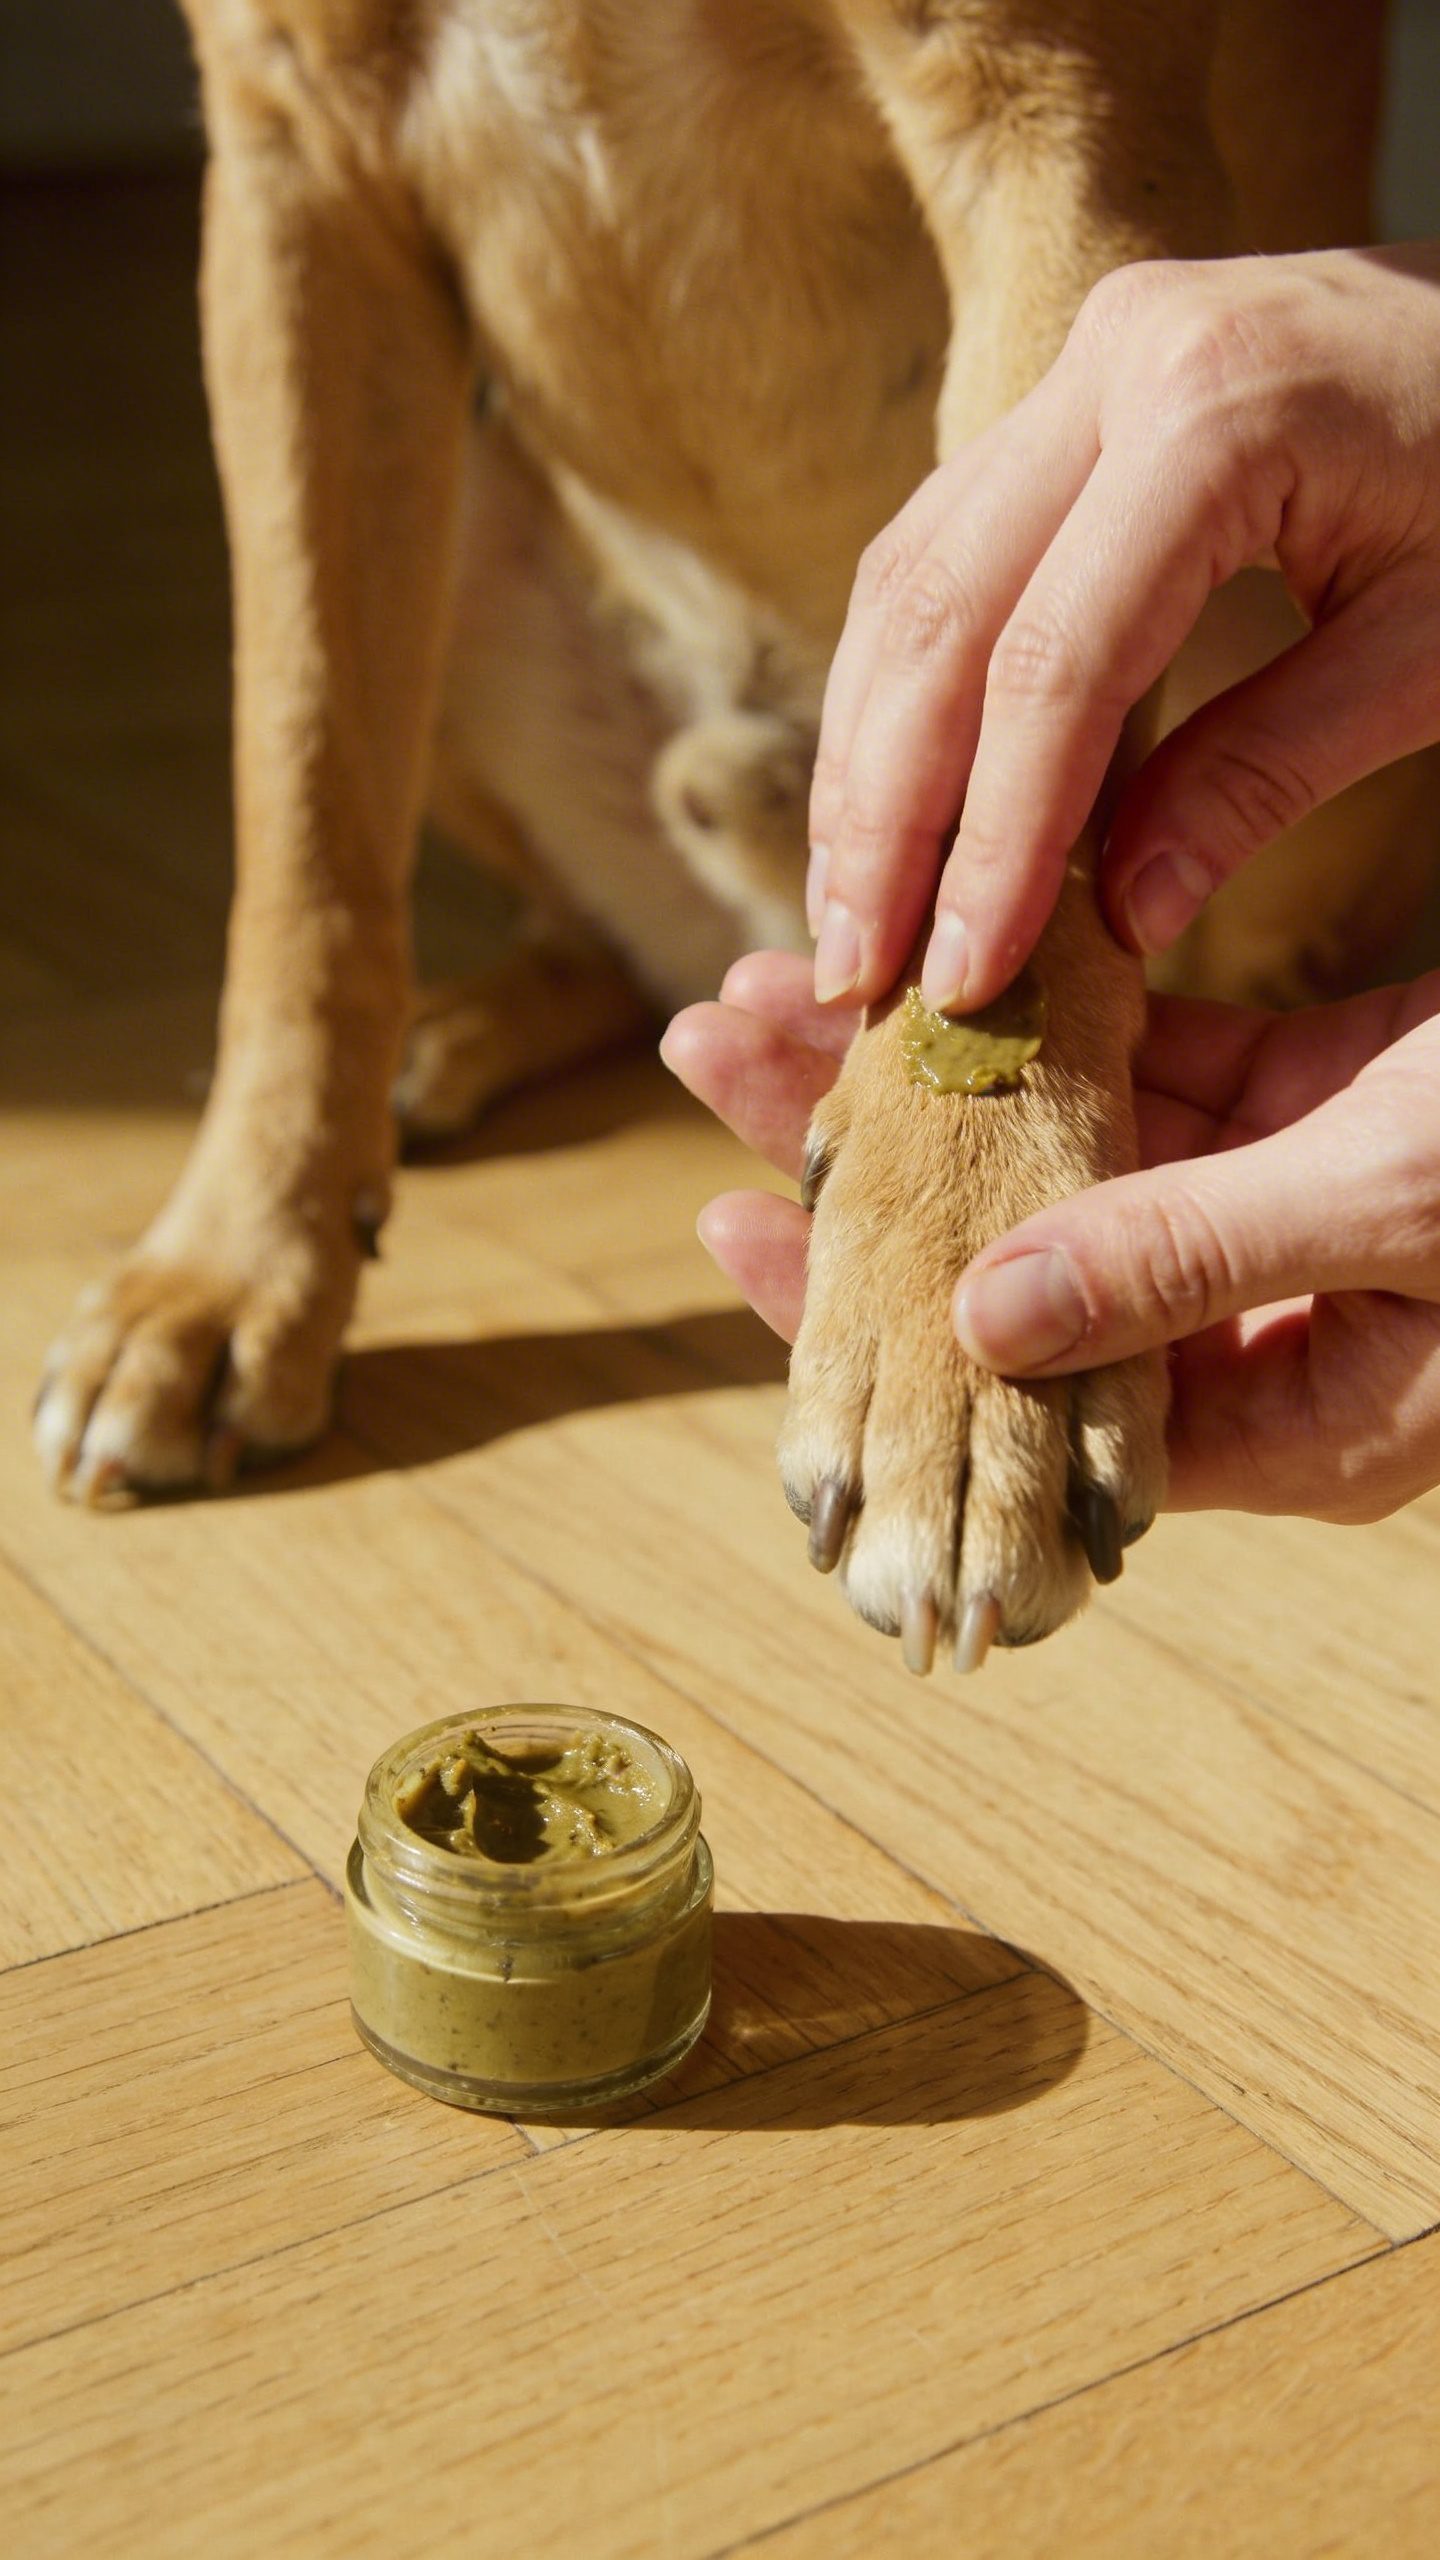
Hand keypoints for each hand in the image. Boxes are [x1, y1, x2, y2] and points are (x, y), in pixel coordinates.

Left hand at [661, 954, 1439, 1519]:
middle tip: (716, 1050)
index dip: (881, 1317)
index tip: (737, 1221)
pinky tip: (953, 942)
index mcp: (1292, 1418)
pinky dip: (1061, 1005)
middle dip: (865, 1159)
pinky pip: (1155, 1068)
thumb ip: (1195, 1258)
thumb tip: (977, 1321)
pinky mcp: (1317, 1110)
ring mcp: (1282, 1219)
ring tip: (786, 983)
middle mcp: (1264, 1333)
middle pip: (1011, 1261)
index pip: (1028, 1394)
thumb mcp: (1408, 1198)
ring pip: (1061, 1154)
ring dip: (936, 1067)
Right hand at [806, 245, 1439, 1012]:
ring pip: (910, 580)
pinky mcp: (1075, 395)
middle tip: (854, 970)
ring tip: (848, 909)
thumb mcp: (1434, 648)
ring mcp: (1085, 363)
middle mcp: (1118, 359)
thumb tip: (1118, 924)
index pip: (1053, 666)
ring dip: (865, 758)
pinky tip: (890, 801)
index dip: (993, 843)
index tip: (963, 983)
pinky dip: (905, 687)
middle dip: (883, 816)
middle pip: (938, 617)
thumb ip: (1269, 772)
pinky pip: (944, 548)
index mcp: (1217, 411)